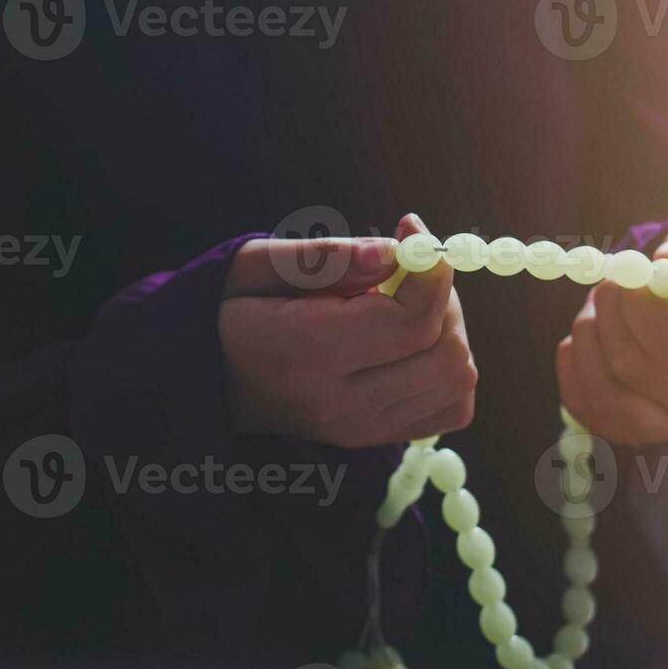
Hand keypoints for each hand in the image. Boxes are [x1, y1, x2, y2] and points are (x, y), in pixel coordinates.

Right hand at [218, 214, 476, 447]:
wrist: (208, 380)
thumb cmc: (232, 310)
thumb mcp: (254, 266)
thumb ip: (323, 258)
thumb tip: (392, 253)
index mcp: (304, 355)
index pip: (410, 323)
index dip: (430, 270)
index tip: (410, 230)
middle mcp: (340, 404)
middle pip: (445, 354)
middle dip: (443, 296)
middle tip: (407, 269)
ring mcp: (363, 429)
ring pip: (459, 380)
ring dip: (451, 331)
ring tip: (408, 303)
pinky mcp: (379, 438)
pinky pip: (454, 406)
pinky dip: (449, 369)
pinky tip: (414, 341)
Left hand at [556, 218, 667, 445]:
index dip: (644, 309)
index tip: (635, 278)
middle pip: (632, 366)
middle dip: (608, 311)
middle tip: (613, 281)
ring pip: (603, 390)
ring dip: (587, 334)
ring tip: (602, 307)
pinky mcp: (630, 430)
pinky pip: (581, 402)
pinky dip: (573, 361)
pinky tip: (591, 335)